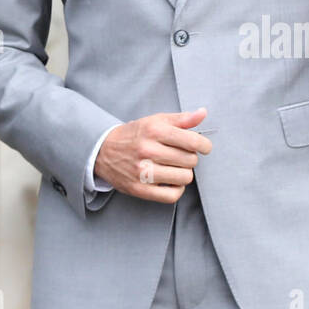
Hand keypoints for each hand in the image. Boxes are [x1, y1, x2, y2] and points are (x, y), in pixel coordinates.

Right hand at [93, 108, 212, 203]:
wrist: (104, 150)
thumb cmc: (135, 135)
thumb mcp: (155, 121)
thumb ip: (181, 119)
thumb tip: (203, 113)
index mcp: (154, 130)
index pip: (192, 141)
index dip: (204, 145)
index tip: (204, 147)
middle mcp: (148, 150)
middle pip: (190, 160)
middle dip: (190, 158)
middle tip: (180, 155)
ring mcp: (143, 171)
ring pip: (184, 178)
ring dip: (183, 173)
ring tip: (174, 167)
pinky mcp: (140, 189)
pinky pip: (172, 195)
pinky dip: (176, 189)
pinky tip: (170, 181)